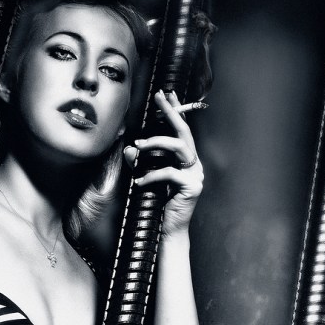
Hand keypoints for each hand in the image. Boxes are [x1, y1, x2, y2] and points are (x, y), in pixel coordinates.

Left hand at [123, 89, 204, 238]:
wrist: (168, 231)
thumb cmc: (158, 205)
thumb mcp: (146, 179)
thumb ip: (139, 164)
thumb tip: (128, 149)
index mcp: (186, 161)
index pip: (181, 130)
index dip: (175, 111)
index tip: (167, 93)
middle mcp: (194, 165)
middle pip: (184, 132)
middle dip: (171, 113)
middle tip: (160, 98)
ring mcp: (196, 175)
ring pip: (180, 147)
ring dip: (157, 143)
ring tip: (138, 146)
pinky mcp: (192, 187)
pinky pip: (169, 173)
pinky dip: (151, 176)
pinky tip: (139, 182)